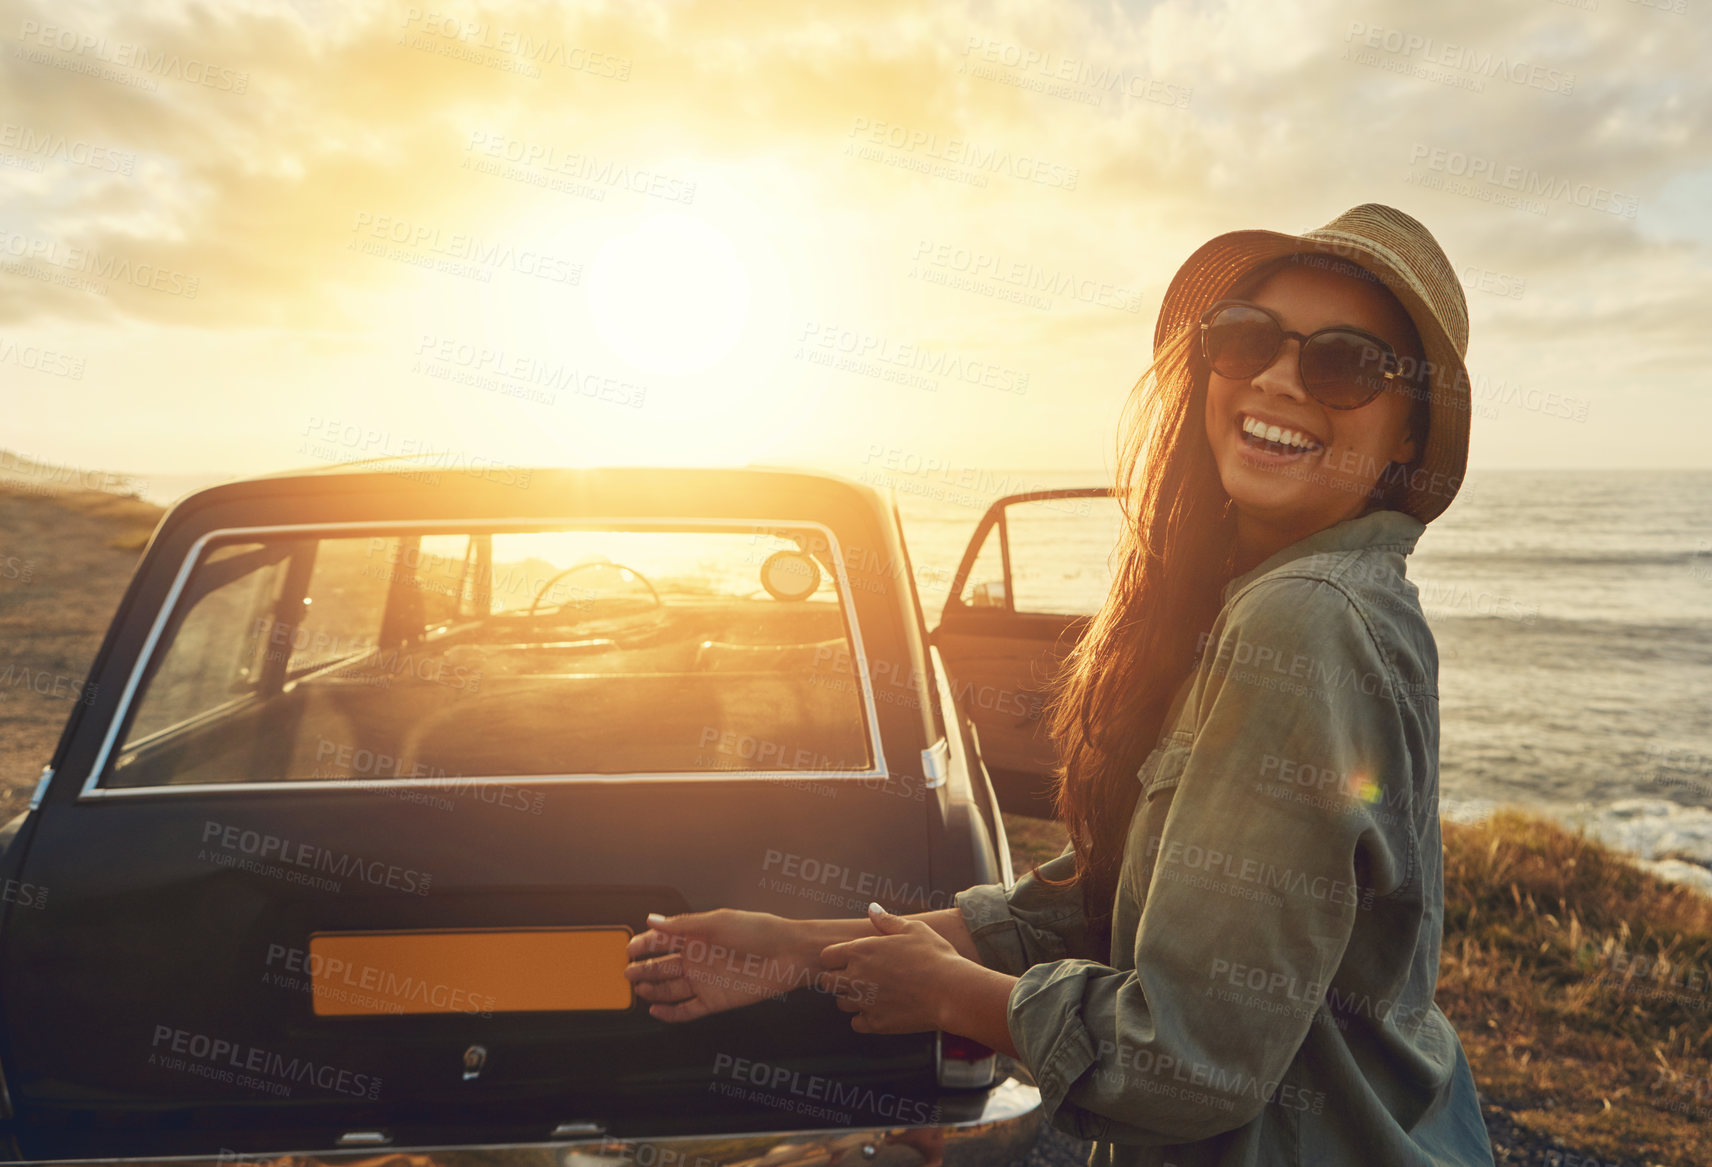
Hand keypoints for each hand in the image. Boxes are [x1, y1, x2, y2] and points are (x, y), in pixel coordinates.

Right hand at [625, 908, 826, 1021]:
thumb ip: (683, 925)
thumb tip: (652, 919)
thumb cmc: (759, 932)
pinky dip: (671, 1012)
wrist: (788, 955)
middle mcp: (699, 958)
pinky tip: (656, 1010)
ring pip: (671, 989)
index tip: (629, 948)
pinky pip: (687, 1010)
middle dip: (644, 969)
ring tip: (638, 990)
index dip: (644, 944)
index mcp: (697, 936)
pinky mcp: (715, 1000)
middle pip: (663, 966)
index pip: (663, 940)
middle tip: (626, 973)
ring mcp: (705, 981)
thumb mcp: (717, 923)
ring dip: (653, 990)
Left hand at [818, 903, 969, 1033]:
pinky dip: (864, 1019)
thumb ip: (887, 920)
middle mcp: (856, 977)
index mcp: (861, 951)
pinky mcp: (876, 1023)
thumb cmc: (935, 956)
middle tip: (857, 978)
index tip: (847, 960)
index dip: (835, 958)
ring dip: (851, 999)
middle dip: (836, 979)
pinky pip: (856, 1023)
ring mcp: (865, 1002)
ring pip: (841, 1003)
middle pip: (826, 982)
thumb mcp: (913, 929)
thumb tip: (872, 908)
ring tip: (872, 993)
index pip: (826, 956)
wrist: (952, 991)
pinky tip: (880, 1011)